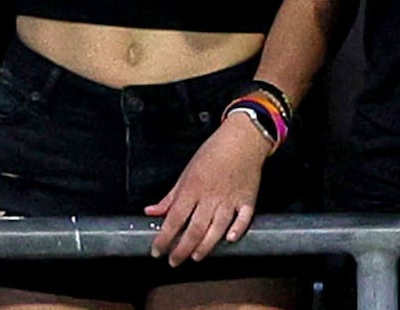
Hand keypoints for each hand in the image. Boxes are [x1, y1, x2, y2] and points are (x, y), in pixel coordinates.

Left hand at [143, 112, 268, 262]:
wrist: (243, 137)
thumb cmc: (213, 152)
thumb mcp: (186, 172)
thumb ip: (170, 196)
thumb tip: (151, 211)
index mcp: (193, 188)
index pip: (174, 220)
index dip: (163, 238)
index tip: (157, 251)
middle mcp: (211, 196)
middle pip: (194, 230)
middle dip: (181, 249)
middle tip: (174, 261)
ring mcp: (231, 198)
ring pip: (217, 229)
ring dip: (205, 246)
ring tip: (196, 257)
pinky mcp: (248, 198)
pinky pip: (243, 218)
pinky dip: (237, 230)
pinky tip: (229, 239)